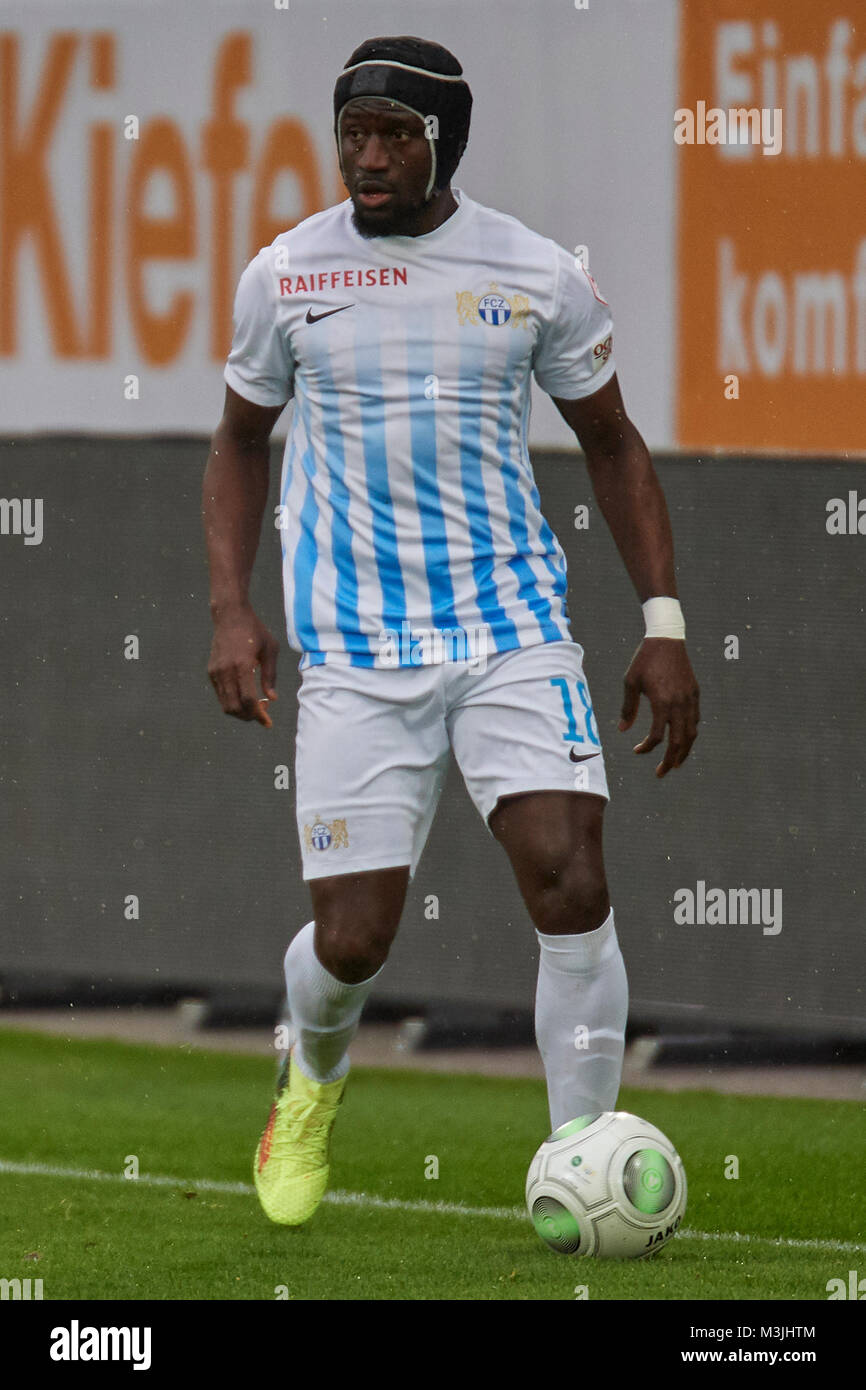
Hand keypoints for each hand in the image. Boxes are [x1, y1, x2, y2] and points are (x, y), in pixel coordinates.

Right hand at [207, 604, 278, 727]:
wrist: (230, 615)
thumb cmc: (254, 630)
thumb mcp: (270, 650)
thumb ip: (270, 676)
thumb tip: (272, 699)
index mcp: (242, 665)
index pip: (248, 700)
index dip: (258, 715)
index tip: (267, 723)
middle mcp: (226, 670)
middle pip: (235, 707)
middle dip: (250, 716)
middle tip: (263, 711)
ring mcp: (216, 672)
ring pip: (226, 705)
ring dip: (241, 711)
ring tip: (255, 703)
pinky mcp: (211, 671)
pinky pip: (221, 695)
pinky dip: (233, 702)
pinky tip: (245, 695)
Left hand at [619, 639, 699, 776]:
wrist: (666, 638)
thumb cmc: (644, 660)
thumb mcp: (630, 682)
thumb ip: (628, 708)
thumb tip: (623, 731)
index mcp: (662, 702)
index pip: (657, 736)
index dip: (647, 748)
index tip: (637, 751)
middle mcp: (679, 704)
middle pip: (679, 741)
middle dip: (670, 760)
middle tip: (661, 773)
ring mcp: (690, 699)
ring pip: (691, 733)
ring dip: (684, 751)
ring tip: (675, 763)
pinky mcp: (695, 693)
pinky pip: (695, 719)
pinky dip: (689, 733)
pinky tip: (683, 739)